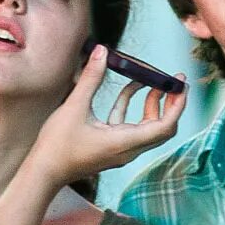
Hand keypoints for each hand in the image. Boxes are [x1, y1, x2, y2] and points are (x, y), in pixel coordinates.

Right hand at [25, 47, 186, 190]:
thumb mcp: (74, 107)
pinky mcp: (111, 148)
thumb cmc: (57, 145)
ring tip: (152, 80)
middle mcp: (128, 149)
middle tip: (173, 81)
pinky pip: (130, 127)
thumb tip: (102, 51)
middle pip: (162, 128)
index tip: (181, 84)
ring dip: (151, 104)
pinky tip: (128, 88)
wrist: (43, 172)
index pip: (165, 125)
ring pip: (147, 127)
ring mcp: (120, 151)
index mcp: (125, 142)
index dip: (177, 104)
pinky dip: (132, 109)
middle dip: (170, 103)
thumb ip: (91, 78)